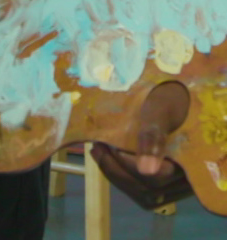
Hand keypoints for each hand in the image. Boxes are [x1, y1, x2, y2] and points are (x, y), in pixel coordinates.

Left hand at [90, 80, 193, 209]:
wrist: (170, 97)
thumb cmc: (167, 99)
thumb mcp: (160, 111)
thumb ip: (153, 136)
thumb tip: (146, 171)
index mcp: (192, 160)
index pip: (161, 176)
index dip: (132, 165)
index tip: (111, 146)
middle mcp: (186, 178)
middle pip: (150, 189)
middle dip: (118, 169)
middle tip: (97, 147)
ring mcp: (175, 184)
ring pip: (143, 192)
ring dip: (116, 174)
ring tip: (97, 151)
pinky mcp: (161, 183)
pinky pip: (139, 189)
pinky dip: (120, 176)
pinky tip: (105, 157)